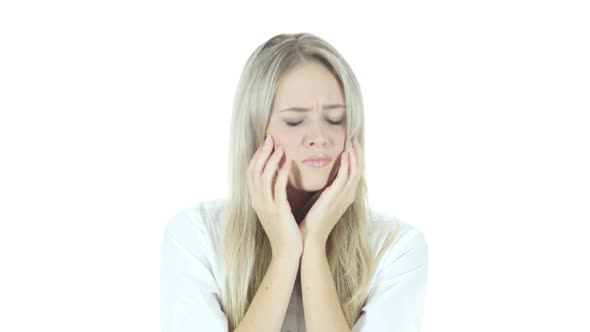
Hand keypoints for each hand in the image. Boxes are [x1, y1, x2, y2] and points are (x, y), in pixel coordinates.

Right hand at [247, 134, 302, 258]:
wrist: (287, 252)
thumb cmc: (284, 230)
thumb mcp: (275, 209)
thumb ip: (273, 194)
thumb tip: (279, 176)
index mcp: (256, 199)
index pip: (251, 172)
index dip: (258, 156)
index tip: (267, 142)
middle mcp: (257, 201)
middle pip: (254, 171)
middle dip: (262, 153)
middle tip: (271, 138)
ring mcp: (266, 206)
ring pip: (264, 177)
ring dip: (272, 160)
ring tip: (281, 148)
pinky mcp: (278, 211)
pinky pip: (277, 189)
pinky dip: (281, 175)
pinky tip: (288, 165)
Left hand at [298, 137, 363, 245]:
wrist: (310, 238)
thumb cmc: (312, 221)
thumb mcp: (320, 200)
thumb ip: (324, 187)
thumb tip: (319, 176)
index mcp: (345, 195)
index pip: (354, 172)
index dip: (355, 157)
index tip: (351, 143)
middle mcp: (348, 195)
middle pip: (358, 169)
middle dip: (357, 153)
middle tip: (355, 137)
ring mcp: (344, 197)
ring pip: (355, 171)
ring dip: (354, 155)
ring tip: (352, 140)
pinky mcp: (336, 197)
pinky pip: (345, 177)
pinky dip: (347, 164)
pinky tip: (345, 154)